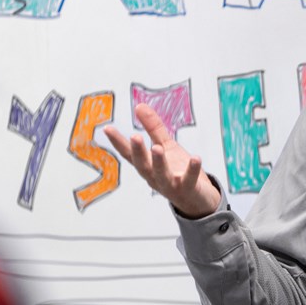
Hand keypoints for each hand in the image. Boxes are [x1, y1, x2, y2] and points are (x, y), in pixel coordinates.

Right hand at [103, 102, 221, 218]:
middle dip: (138, 152)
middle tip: (134, 137)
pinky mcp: (188, 188)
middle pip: (143, 165)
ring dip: (159, 162)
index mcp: (147, 166)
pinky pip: (189, 179)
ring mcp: (170, 185)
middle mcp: (155, 177)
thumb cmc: (178, 171)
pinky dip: (192, 170)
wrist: (198, 198)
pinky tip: (195, 158)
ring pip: (162, 175)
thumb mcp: (166, 145)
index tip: (107, 128)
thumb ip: (153, 128)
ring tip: (157, 148)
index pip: (129, 154)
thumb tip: (139, 105)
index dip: (118, 142)